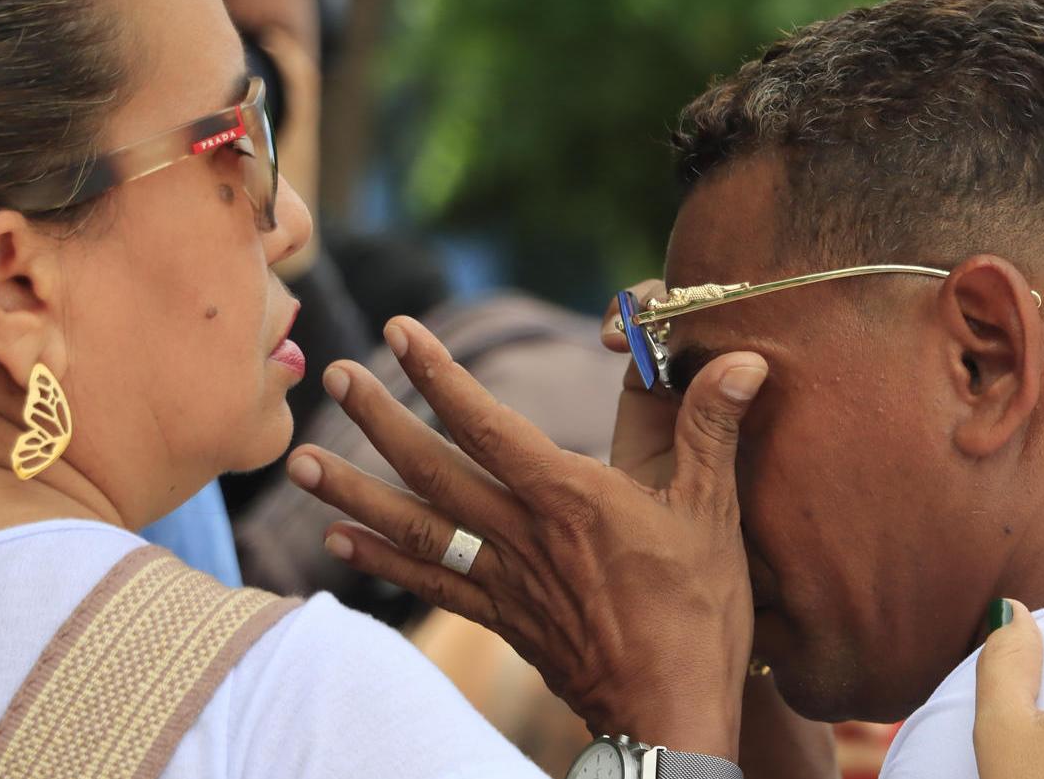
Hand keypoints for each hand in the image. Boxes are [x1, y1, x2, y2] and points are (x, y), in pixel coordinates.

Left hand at [286, 315, 769, 758]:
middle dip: (377, 418)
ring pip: (414, 527)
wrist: (670, 712)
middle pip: (431, 467)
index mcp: (567, 496)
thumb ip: (711, 430)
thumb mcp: (714, 512)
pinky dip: (380, 562)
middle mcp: (521, 534)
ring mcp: (505, 580)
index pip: (486, 420)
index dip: (437, 372)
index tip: (397, 330)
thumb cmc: (699, 611)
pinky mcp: (503, 618)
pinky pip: (429, 585)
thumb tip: (744, 361)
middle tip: (330, 376)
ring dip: (352, 491)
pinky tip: (337, 541)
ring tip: (299, 462)